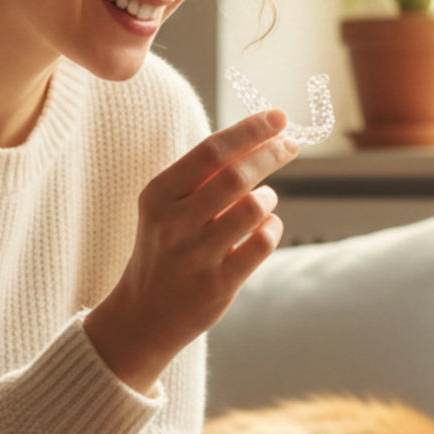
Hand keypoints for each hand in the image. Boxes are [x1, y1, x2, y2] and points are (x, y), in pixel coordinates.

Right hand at [86, 109, 298, 392]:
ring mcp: (195, 256)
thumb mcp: (167, 208)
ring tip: (263, 200)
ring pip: (253, 207)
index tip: (279, 117)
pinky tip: (265, 227)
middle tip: (291, 144)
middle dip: (270, 153)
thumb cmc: (165, 248)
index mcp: (157, 195)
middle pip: (236, 175)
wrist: (143, 316)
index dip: (250, 130)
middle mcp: (172, 223)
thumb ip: (204, 176)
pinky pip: (262, 242)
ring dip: (267, 197)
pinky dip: (272, 227)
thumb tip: (261, 136)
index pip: (211, 150)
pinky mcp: (218, 284)